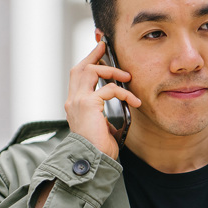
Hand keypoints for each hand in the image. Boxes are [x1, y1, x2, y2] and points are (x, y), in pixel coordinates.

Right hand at [64, 40, 140, 159]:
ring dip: (111, 70)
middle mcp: (73, 101)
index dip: (88, 61)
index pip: (77, 76)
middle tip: (107, 46)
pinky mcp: (88, 104)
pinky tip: (134, 101)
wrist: (92, 161)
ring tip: (127, 77)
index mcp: (74, 105)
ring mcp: (78, 101)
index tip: (99, 50)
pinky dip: (124, 93)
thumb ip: (104, 111)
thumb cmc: (98, 148)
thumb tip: (120, 104)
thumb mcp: (102, 125)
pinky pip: (109, 89)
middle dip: (94, 55)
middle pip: (80, 68)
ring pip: (90, 71)